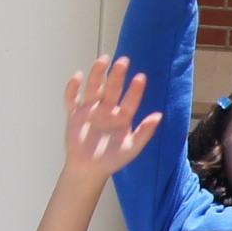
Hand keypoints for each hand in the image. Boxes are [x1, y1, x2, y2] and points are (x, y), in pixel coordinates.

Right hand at [62, 55, 159, 178]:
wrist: (89, 170)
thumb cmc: (112, 160)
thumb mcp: (132, 148)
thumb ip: (145, 132)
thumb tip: (159, 116)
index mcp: (123, 116)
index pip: (131, 100)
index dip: (135, 89)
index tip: (140, 77)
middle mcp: (107, 110)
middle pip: (112, 88)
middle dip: (117, 75)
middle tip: (124, 61)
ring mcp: (91, 111)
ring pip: (93, 88)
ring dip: (97, 74)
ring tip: (103, 60)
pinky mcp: (75, 115)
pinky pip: (72, 99)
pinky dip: (73, 88)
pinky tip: (78, 76)